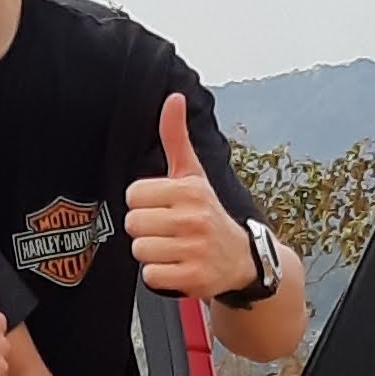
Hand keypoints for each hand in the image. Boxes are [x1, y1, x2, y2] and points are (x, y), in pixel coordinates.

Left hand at [121, 95, 257, 297]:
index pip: (133, 195)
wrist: (241, 257)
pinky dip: (159, 274)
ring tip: (172, 247)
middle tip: (167, 230)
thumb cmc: (207, 212)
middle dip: (146, 229)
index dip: (143, 203)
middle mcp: (193, 218)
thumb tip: (173, 98)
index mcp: (188, 190)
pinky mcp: (194, 277)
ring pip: (140, 250)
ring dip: (152, 252)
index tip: (162, 207)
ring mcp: (195, 250)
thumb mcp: (193, 173)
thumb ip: (176, 137)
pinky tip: (176, 265)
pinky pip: (150, 276)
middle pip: (133, 223)